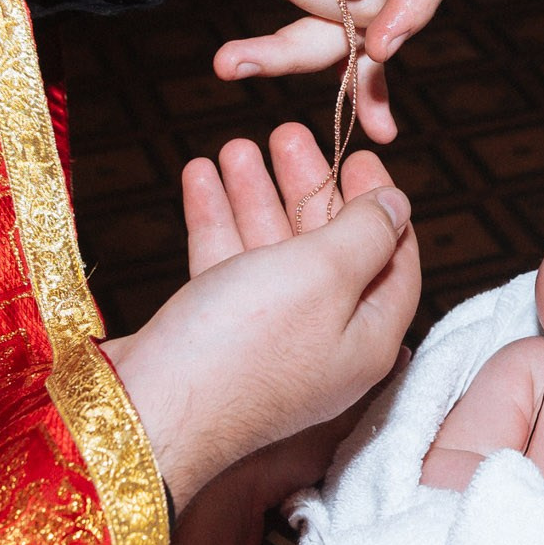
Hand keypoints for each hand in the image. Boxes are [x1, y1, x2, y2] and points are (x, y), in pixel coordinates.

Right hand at [100, 129, 420, 506]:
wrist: (146, 409)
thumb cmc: (242, 347)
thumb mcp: (322, 276)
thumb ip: (364, 234)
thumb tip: (397, 206)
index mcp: (369, 337)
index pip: (393, 259)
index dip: (380, 204)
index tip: (359, 155)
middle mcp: (325, 343)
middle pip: (329, 250)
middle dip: (307, 187)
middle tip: (286, 135)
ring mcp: (269, 344)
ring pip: (272, 254)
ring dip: (255, 195)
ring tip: (236, 147)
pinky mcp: (218, 339)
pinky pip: (228, 270)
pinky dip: (217, 222)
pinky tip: (200, 178)